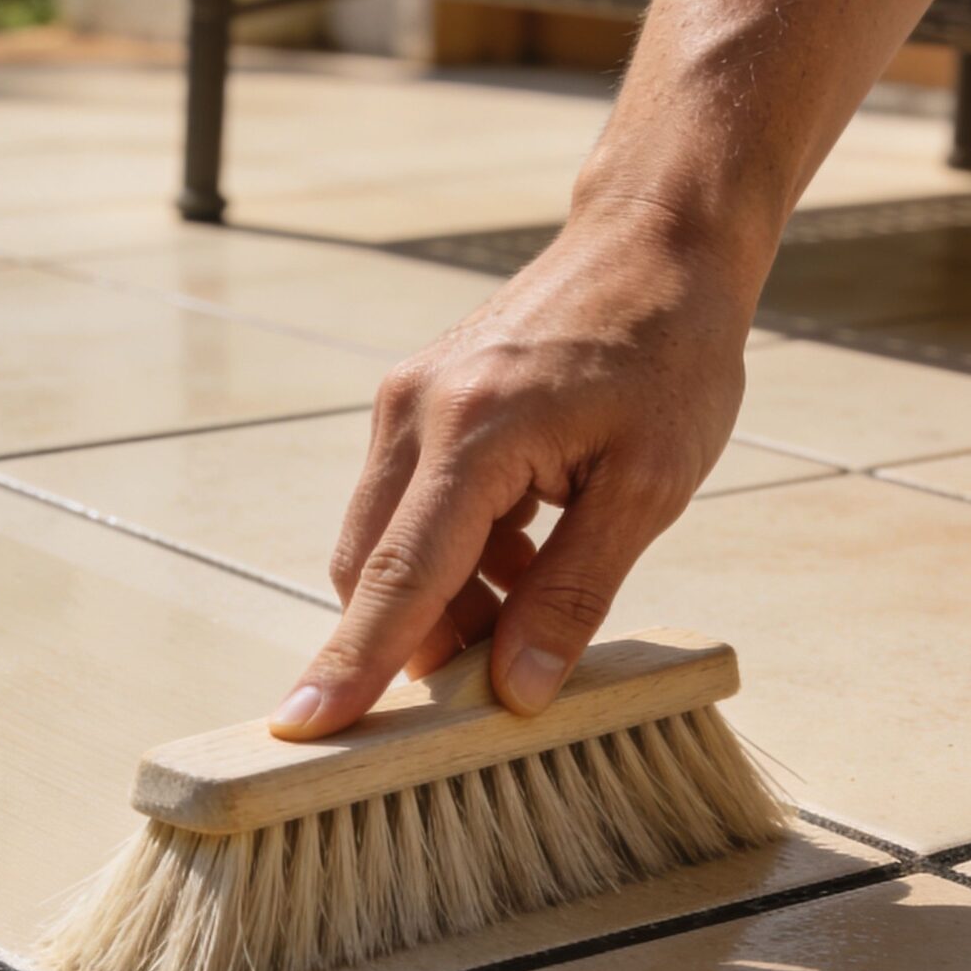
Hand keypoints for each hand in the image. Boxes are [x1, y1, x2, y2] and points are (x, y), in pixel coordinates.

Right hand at [269, 211, 761, 738]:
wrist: (654, 242)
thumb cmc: (668, 354)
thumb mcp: (648, 487)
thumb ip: (575, 593)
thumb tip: (520, 690)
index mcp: (473, 432)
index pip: (398, 577)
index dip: (353, 663)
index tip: (302, 728)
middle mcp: (415, 412)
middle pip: (372, 568)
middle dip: (413, 641)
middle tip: (483, 689)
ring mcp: (406, 402)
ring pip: (386, 542)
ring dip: (443, 598)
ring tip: (535, 598)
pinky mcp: (416, 401)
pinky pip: (408, 506)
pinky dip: (451, 554)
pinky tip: (526, 553)